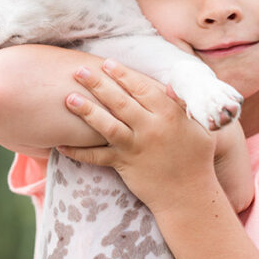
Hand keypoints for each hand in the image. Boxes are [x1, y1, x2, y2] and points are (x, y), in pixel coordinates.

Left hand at [59, 59, 220, 213]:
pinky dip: (79, 152)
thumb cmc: (196, 158)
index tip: (107, 63)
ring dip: (86, 112)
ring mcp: (136, 148)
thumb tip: (168, 84)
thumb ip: (183, 104)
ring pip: (107, 126)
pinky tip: (60, 145)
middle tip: (78, 71)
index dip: (123, 74)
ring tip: (68, 98)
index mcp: (169, 115)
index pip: (142, 88)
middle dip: (98, 84)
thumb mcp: (199, 127)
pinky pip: (98, 157)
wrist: (188, 195)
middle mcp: (151, 129)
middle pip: (120, 102)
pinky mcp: (124, 166)